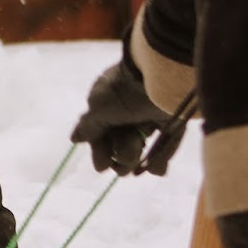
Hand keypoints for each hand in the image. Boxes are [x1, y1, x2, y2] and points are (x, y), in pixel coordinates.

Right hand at [71, 55, 184, 175]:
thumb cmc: (123, 92)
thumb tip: (74, 138)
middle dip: (120, 155)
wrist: (160, 76)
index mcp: (107, 101)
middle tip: (122, 163)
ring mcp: (150, 113)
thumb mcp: (99, 108)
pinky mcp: (172, 117)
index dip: (100, 150)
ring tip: (138, 161)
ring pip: (142, 142)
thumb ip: (89, 126)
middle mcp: (127, 108)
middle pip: (120, 140)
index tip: (102, 167)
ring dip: (136, 156)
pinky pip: (167, 140)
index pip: (100, 131)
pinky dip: (161, 156)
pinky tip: (156, 171)